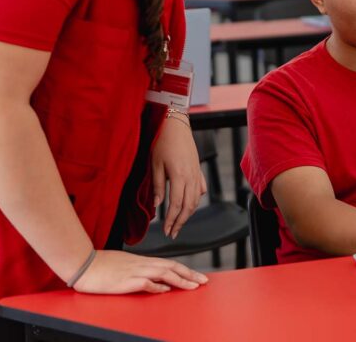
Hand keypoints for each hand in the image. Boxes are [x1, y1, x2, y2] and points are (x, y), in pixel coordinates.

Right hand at [73, 250, 207, 293]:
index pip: (169, 264)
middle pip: (171, 267)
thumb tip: (157, 282)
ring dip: (180, 280)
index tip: (197, 276)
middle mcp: (142, 264)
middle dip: (190, 274)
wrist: (84, 264)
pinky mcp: (126, 281)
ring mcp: (135, 271)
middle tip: (204, 281)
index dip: (185, 270)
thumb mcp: (125, 266)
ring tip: (193, 286)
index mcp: (142, 261)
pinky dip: (156, 286)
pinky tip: (165, 290)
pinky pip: (145, 282)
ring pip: (163, 273)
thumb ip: (141, 272)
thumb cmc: (102, 266)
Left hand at [151, 114, 206, 238]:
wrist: (175, 124)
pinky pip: (200, 189)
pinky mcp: (198, 168)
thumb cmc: (162, 141)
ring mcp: (197, 172)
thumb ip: (157, 186)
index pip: (176, 205)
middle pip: (189, 206)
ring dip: (188, 213)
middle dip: (181, 222)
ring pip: (196, 199)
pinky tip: (190, 204)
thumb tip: (157, 205)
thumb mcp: (155, 164)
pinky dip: (195, 200)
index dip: (171, 220)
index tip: (166, 231)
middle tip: (173, 233)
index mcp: (179, 176)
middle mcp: (191, 176)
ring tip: (179, 222)